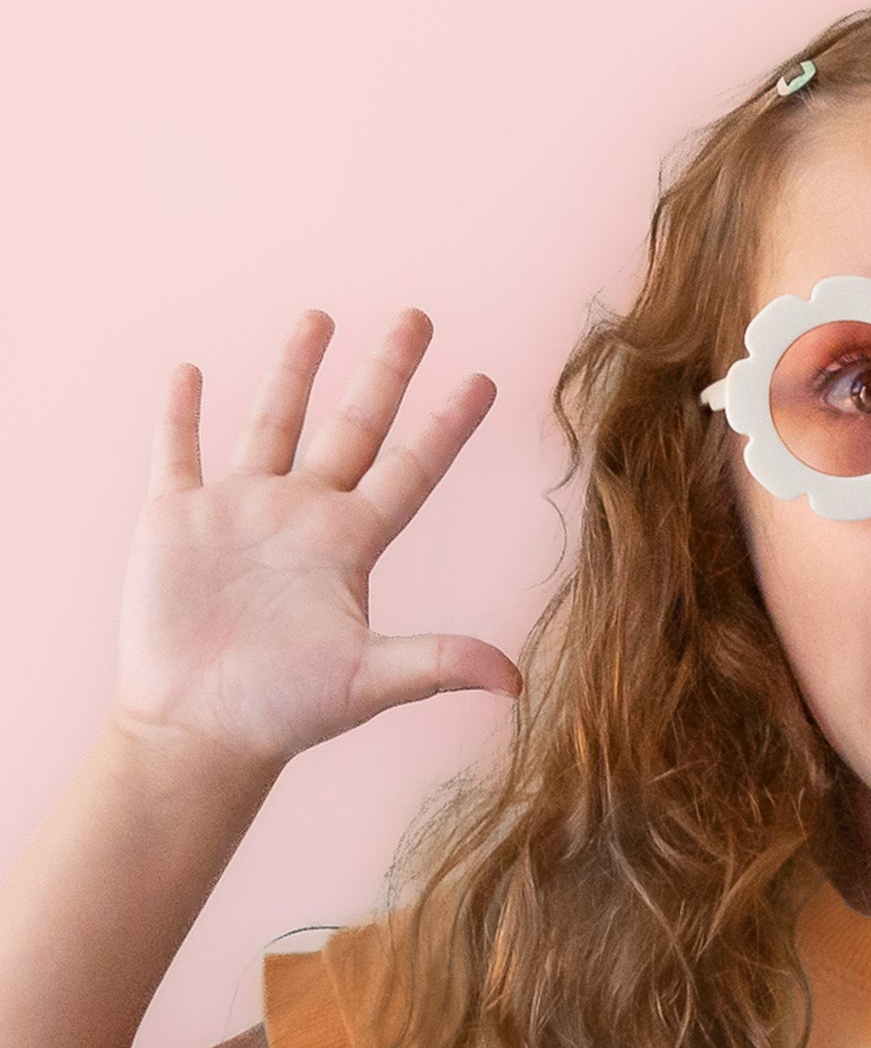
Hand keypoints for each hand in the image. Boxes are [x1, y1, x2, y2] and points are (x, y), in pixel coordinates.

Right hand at [112, 308, 522, 771]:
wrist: (199, 731)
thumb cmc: (286, 712)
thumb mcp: (371, 679)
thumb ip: (440, 664)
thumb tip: (517, 681)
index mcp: (351, 544)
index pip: (412, 469)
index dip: (447, 425)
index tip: (483, 379)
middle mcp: (302, 517)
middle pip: (354, 426)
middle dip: (384, 371)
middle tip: (418, 316)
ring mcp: (239, 513)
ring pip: (272, 422)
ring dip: (295, 370)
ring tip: (321, 317)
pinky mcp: (176, 521)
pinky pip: (178, 451)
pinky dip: (182, 412)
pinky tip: (192, 371)